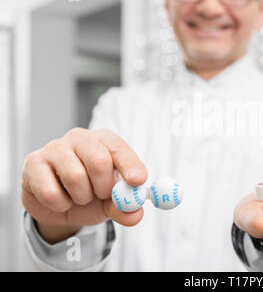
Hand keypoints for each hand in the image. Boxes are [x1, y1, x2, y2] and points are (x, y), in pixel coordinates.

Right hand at [21, 128, 147, 242]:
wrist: (60, 205)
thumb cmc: (92, 194)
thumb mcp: (111, 203)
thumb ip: (124, 208)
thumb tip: (135, 214)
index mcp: (105, 141)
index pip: (120, 149)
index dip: (130, 165)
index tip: (138, 181)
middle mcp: (81, 138)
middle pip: (98, 159)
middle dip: (104, 186)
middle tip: (102, 195)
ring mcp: (55, 147)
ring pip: (75, 176)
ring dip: (81, 197)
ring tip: (79, 196)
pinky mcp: (33, 162)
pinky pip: (50, 191)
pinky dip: (60, 204)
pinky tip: (60, 199)